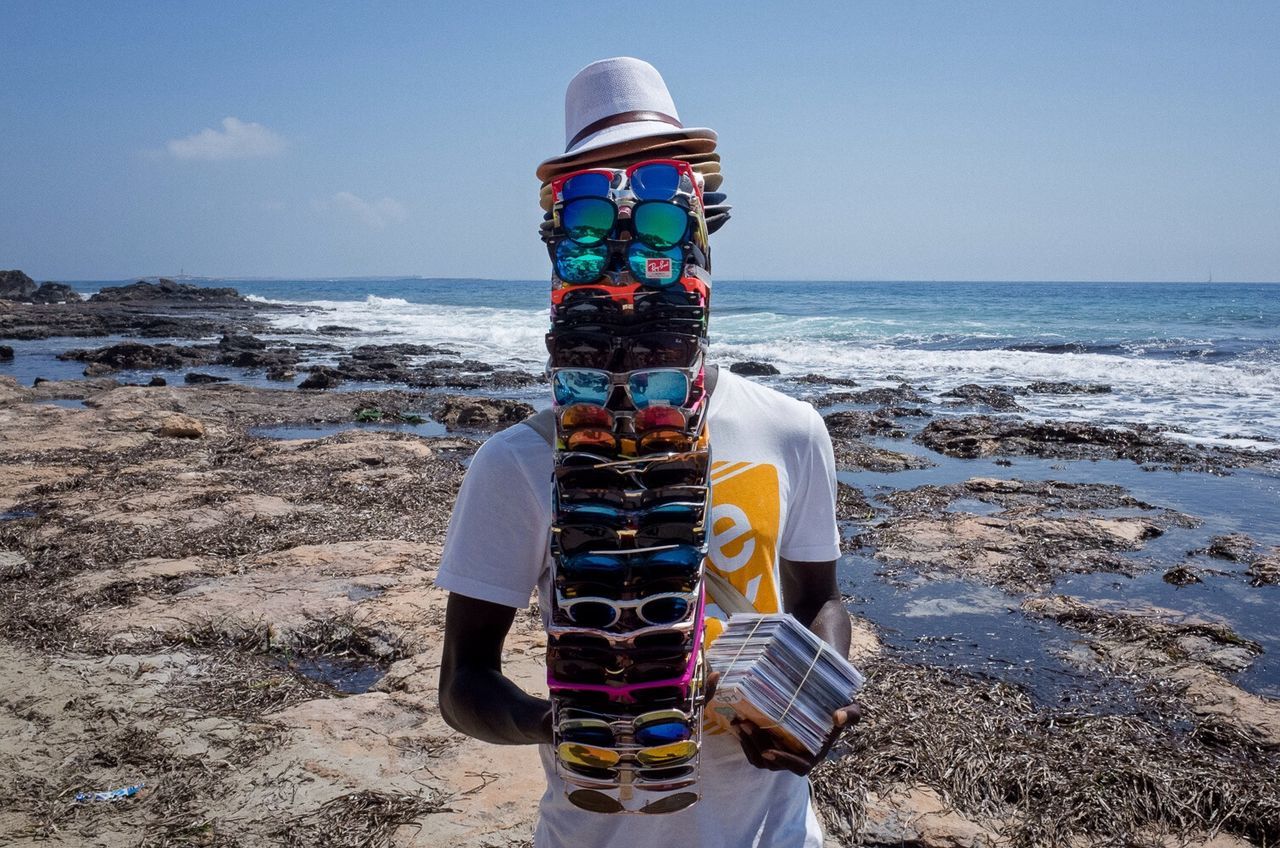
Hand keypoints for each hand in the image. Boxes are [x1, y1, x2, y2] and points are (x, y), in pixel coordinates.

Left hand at [730, 700, 861, 775]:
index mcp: (814, 755)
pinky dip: (744, 739)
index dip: (784, 762)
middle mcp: (796, 757)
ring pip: (759, 758)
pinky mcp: (770, 742)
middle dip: (756, 746)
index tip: (769, 752)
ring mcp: (781, 751)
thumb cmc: (840, 706)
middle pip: (771, 762)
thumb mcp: (851, 707)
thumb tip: (838, 718)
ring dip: (746, 743)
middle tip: (744, 724)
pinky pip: (753, 749)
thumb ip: (851, 714)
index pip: (798, 767)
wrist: (826, 699)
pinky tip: (737, 720)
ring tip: (738, 722)